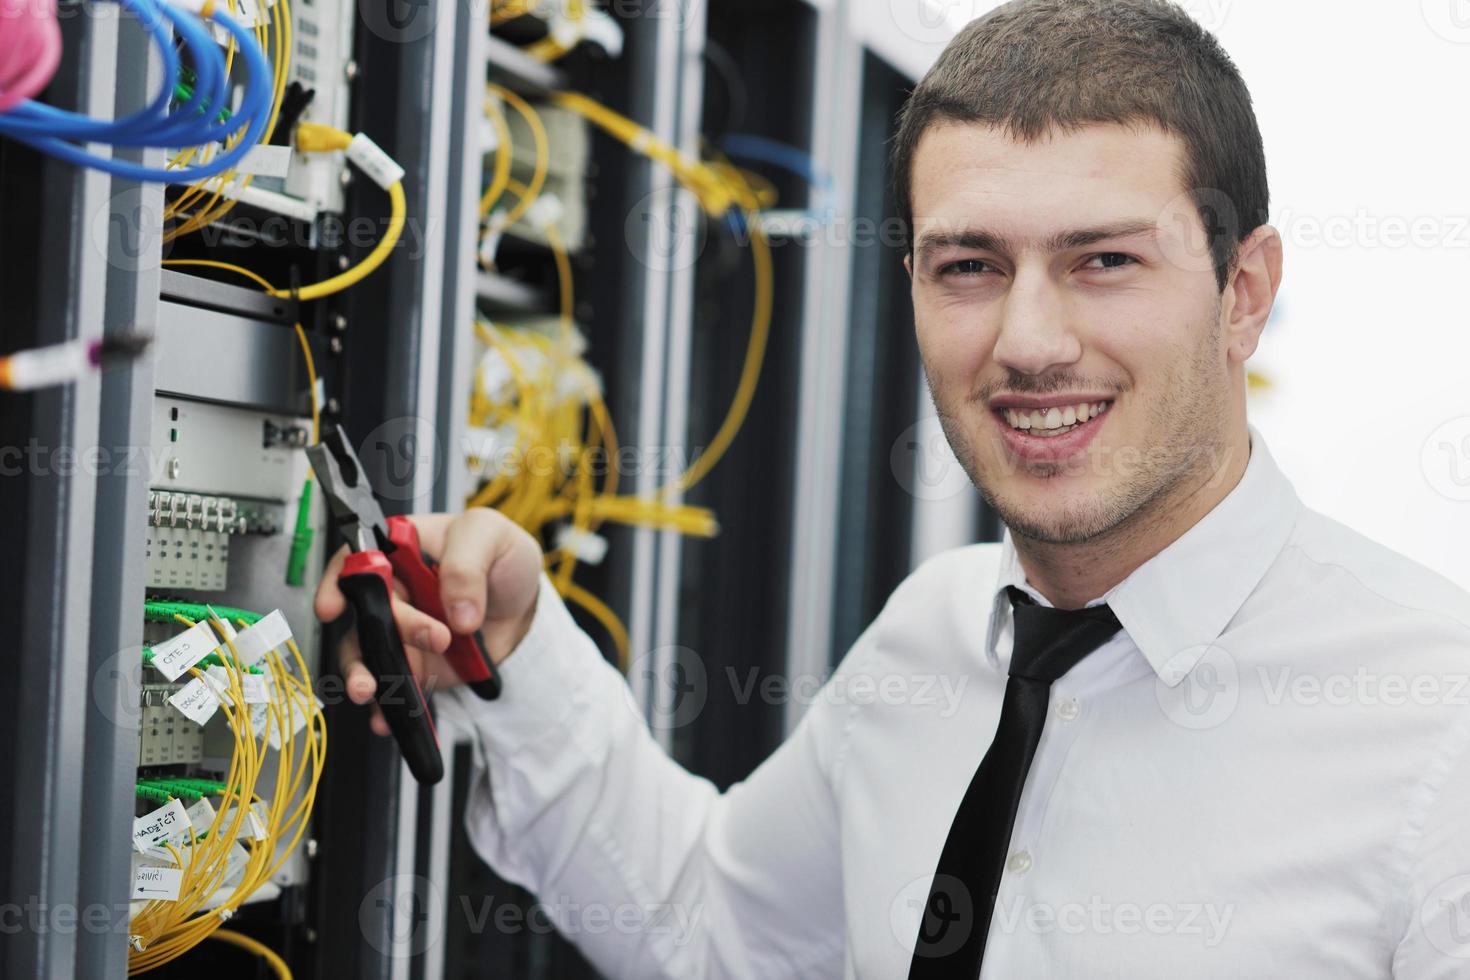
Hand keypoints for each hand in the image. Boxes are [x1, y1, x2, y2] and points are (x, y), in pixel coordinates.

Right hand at [314, 508, 541, 735]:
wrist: (523, 607)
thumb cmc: (502, 558)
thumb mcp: (492, 535)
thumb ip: (468, 565)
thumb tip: (458, 612)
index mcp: (402, 547)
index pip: (356, 556)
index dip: (338, 579)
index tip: (333, 606)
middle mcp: (392, 588)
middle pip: (364, 611)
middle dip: (386, 630)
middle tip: (437, 638)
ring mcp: (399, 629)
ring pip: (364, 652)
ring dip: (364, 674)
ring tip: (371, 691)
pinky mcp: (412, 663)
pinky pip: (390, 686)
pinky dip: (386, 706)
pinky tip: (387, 717)